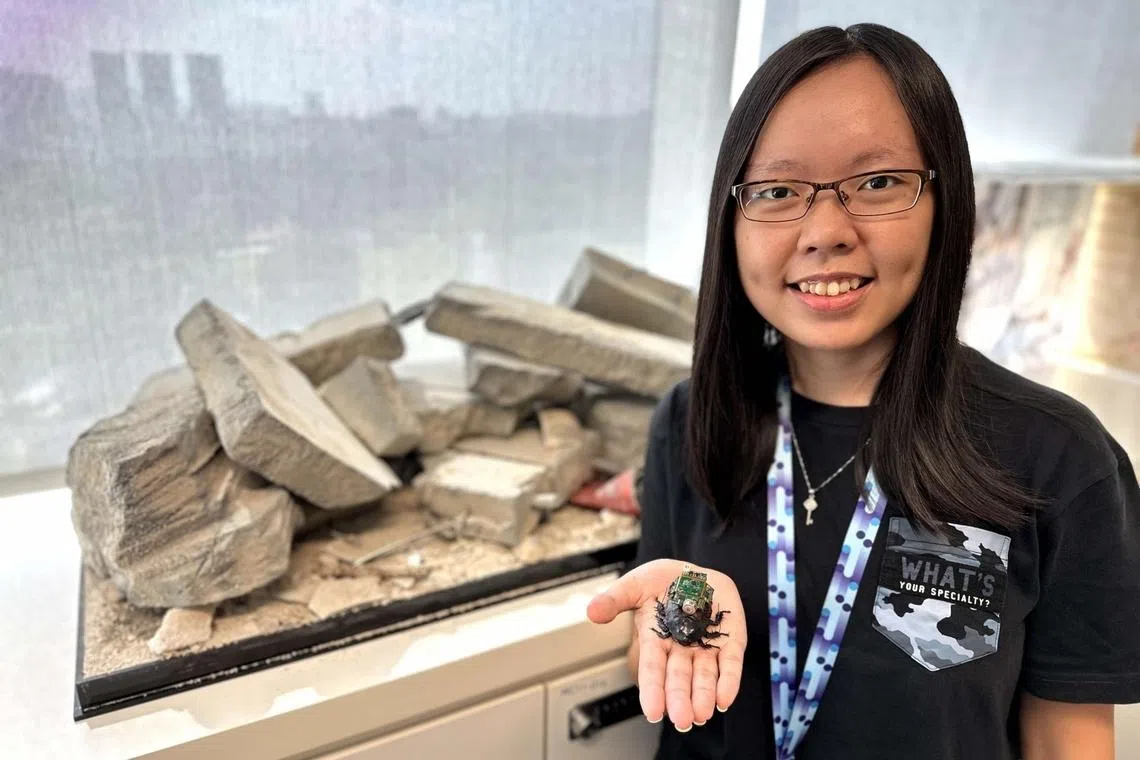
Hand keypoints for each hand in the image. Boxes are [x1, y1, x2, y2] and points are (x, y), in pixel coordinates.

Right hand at [586, 559, 746, 729]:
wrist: (695, 573)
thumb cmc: (663, 582)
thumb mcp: (634, 585)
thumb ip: (614, 599)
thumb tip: (591, 612)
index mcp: (656, 640)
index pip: (652, 669)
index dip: (652, 690)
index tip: (651, 712)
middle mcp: (680, 650)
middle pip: (679, 678)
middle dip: (679, 700)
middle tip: (681, 721)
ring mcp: (706, 648)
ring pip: (704, 677)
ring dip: (703, 696)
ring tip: (701, 714)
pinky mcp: (731, 642)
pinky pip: (730, 664)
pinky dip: (729, 681)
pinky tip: (724, 699)